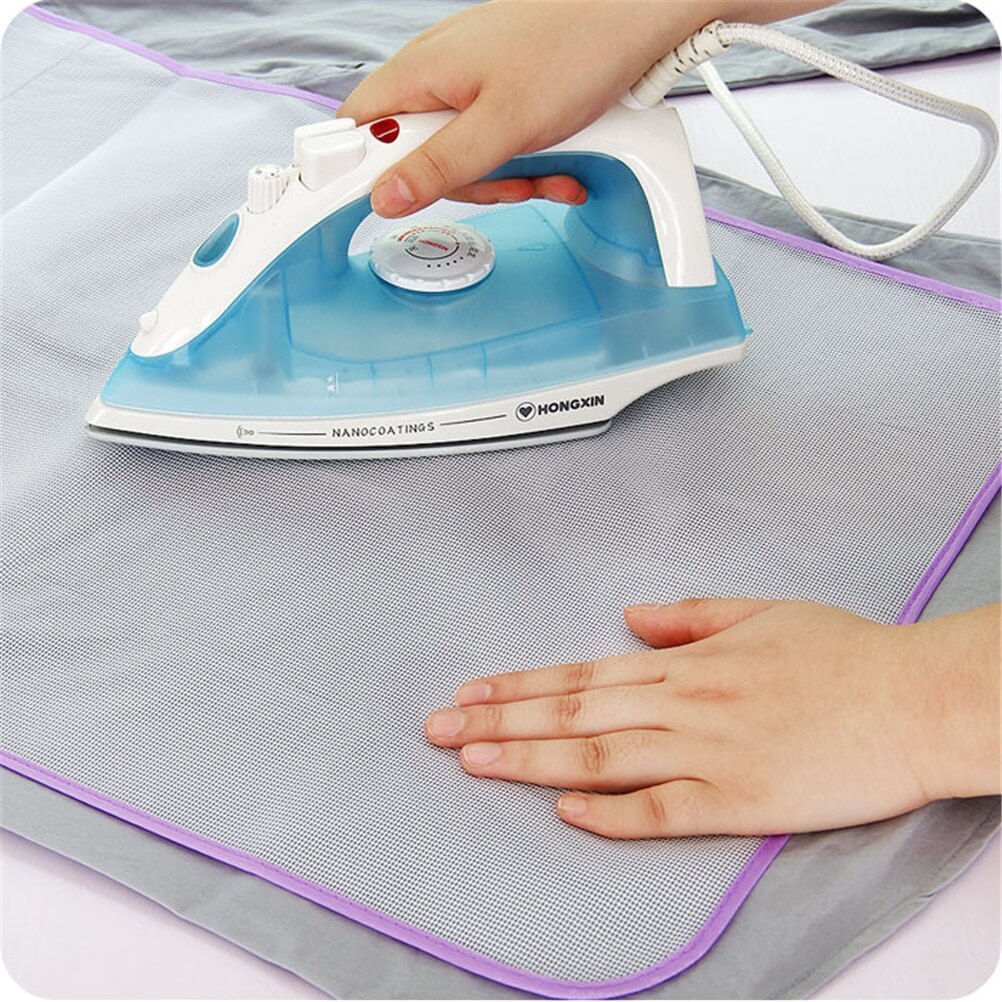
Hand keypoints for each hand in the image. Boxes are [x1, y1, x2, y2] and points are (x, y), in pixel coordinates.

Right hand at [338, 0, 723, 215]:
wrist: (640, 16)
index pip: (354, 133)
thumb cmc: (576, 48)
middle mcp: (437, 76)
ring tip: (545, 174)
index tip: (364, 210)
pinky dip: (525, 162)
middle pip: (415, 157)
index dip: (352, 175)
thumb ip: (440, 166)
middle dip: (464, 185)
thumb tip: (384, 197)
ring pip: (461, 157)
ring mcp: (470, 84)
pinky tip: (558, 167)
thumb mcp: (504, 126)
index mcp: (419, 75)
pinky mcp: (501, 93)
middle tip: (503, 183)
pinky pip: (494, 143)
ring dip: (505, 179)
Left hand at [425, 599, 999, 837]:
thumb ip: (690, 615)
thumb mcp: (762, 612)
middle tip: (439, 730)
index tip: (470, 692)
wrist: (914, 699)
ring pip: (600, 754)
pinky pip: (664, 809)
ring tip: (473, 761)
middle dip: (499, 721)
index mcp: (687, 663)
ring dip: (530, 759)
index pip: (581, 673)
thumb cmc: (844, 653)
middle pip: (574, 711)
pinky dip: (612, 813)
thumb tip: (630, 615)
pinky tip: (566, 814)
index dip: (519, 685)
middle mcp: (685, 704)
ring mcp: (709, 752)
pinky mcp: (742, 800)